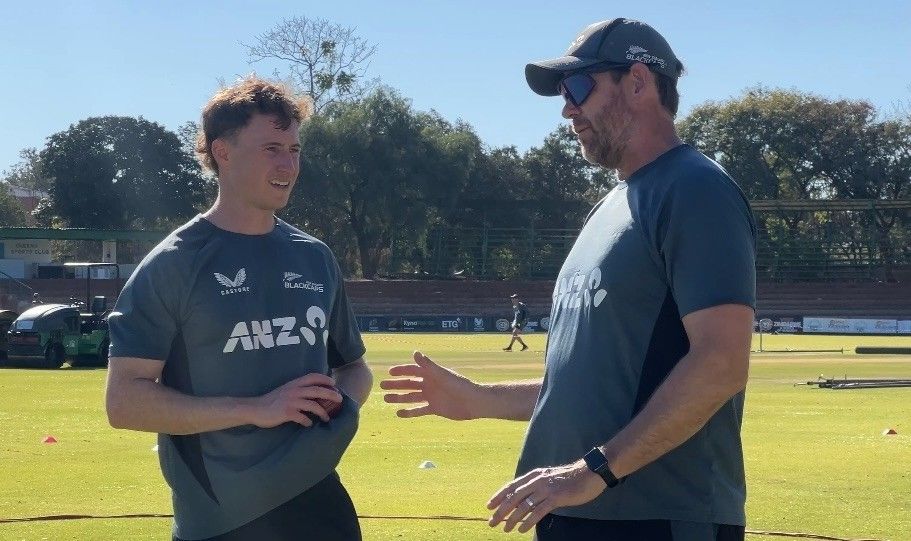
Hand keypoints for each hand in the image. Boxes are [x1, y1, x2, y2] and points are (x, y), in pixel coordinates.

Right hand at [251, 373, 342, 427]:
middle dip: (331, 394)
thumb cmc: (271, 400)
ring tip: (327, 418)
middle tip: (340, 399)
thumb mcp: (285, 389)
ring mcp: (291, 401)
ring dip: (322, 412)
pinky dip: (308, 421)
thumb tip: (313, 393)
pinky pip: (303, 417)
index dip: (324, 378)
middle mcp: (294, 390)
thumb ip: (298, 389)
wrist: (255, 408)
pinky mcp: (287, 413)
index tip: (334, 383)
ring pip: (313, 405)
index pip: (313, 377)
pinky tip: (309, 424)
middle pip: (317, 390)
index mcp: (294, 383)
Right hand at [380, 351, 476, 419]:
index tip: (389, 372)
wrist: (473, 402)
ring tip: (386, 399)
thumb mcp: (442, 375)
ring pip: (411, 397)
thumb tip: (415, 353)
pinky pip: (419, 410)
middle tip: (382, 386)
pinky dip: (409, 412)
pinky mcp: (435, 409)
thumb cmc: (459, 386)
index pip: (413, 370)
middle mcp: (430, 384)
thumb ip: (428, 366)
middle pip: (409, 384)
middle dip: (396, 385)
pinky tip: (399, 413)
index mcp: (432, 374)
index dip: (402, 370)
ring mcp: (432, 397)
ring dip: (399, 398)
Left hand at [486, 460, 605, 533]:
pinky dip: (528, 521)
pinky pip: (538, 511)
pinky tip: (522, 529)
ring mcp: (546, 489)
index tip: (489, 506)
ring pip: (524, 506)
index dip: (499, 496)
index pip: (511, 486)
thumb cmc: (569, 478)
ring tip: (506, 529)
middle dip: (501, 510)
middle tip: (492, 522)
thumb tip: (522, 500)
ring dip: (512, 519)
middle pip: (514, 497)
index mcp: (534, 475)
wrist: (589, 474)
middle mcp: (537, 481)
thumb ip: (536, 487)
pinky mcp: (556, 498)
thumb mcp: (548, 480)